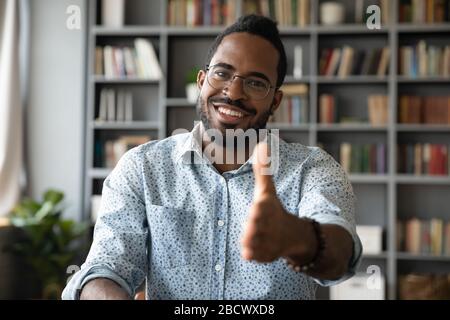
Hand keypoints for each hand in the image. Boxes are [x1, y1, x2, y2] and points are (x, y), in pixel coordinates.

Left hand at [240, 142, 292, 262]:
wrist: (292, 234)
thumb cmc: (274, 209)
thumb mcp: (267, 190)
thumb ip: (262, 170)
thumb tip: (262, 144)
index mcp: (268, 208)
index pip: (259, 210)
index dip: (256, 211)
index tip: (254, 210)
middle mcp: (269, 225)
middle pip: (253, 228)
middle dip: (251, 228)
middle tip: (252, 225)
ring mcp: (269, 241)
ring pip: (251, 243)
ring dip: (250, 241)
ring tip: (252, 237)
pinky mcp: (266, 255)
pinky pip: (253, 256)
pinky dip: (252, 254)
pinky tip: (252, 249)